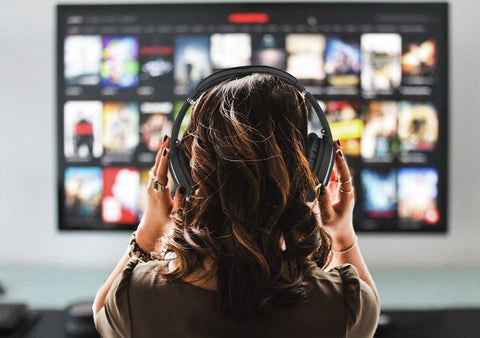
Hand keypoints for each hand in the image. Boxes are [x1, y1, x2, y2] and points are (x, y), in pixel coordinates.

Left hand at [136, 135, 185, 250]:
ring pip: (155, 166)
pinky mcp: (151, 186)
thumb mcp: (175, 215)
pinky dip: (161, 160)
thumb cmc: (165, 223)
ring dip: (161, 153)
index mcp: (159, 194)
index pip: (162, 174)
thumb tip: (181, 187)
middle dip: (162, 150)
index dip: (164, 161)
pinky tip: (165, 153)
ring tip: (167, 140)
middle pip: (156, 165)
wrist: (151, 229)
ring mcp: (150, 186)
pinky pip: (156, 170)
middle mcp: (152, 187)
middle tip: (168, 136)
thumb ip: (180, 202)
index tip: (168, 149)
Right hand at [316, 141, 355, 250]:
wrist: (340, 233)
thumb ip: (324, 201)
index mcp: (346, 194)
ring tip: (330, 143)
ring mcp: (340, 188)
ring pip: (337, 170)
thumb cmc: (334, 226)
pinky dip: (329, 165)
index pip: (344, 175)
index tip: (338, 152)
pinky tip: (324, 156)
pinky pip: (332, 174)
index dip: (341, 163)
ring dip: (334, 158)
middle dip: (338, 154)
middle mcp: (345, 189)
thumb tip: (320, 186)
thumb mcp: (327, 216)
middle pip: (342, 168)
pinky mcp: (334, 189)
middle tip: (334, 140)